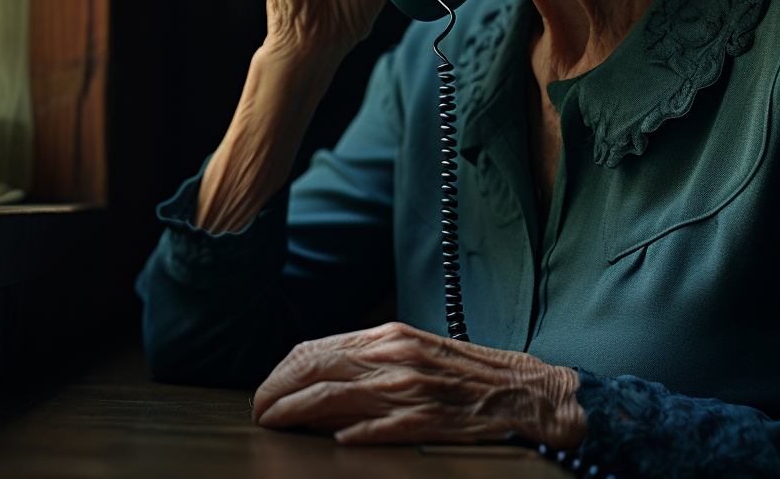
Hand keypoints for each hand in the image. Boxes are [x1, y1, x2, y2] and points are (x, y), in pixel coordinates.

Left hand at [252, 322, 586, 446]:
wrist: (521, 389)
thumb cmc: (464, 371)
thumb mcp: (411, 349)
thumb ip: (368, 360)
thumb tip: (320, 378)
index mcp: (387, 336)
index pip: (315, 349)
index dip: (282, 372)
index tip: (265, 390)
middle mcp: (391, 356)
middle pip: (314, 369)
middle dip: (276, 391)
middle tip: (258, 410)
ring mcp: (407, 388)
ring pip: (332, 398)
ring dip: (294, 413)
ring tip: (273, 424)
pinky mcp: (424, 420)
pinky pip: (375, 430)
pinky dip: (346, 436)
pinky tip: (330, 443)